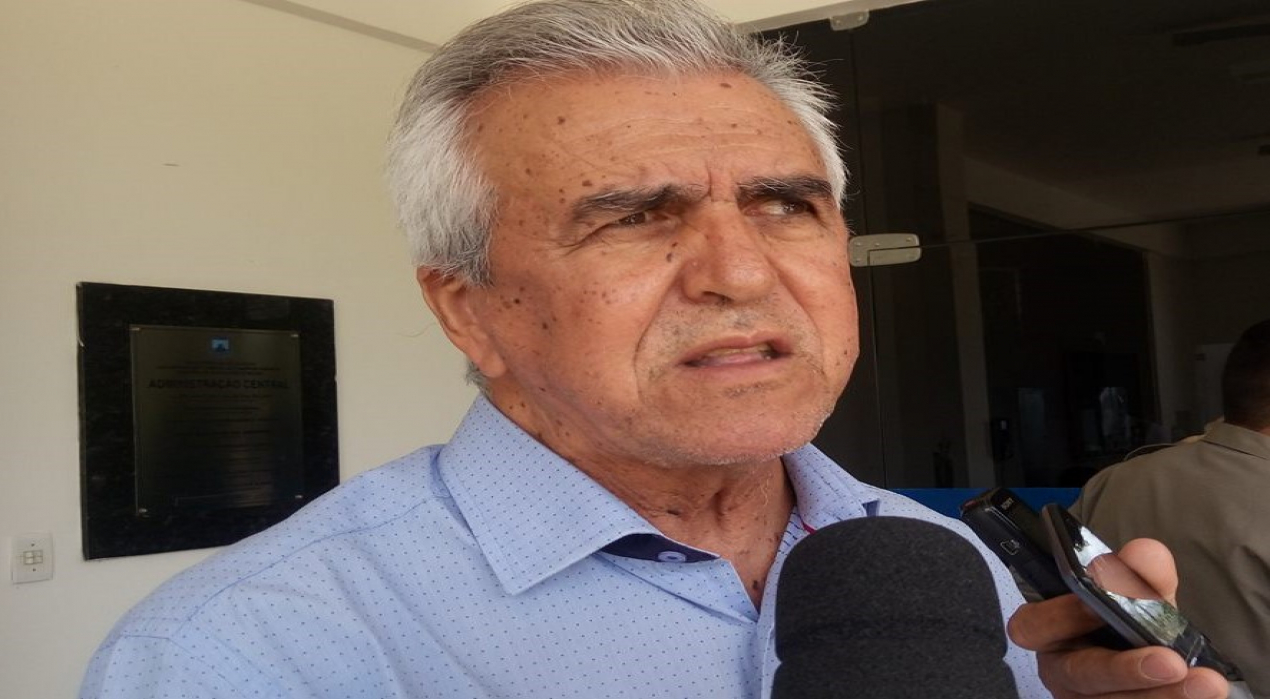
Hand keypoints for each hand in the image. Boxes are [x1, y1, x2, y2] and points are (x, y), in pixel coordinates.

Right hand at [1007, 538, 1228, 697]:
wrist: (1157, 658)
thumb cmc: (1130, 622)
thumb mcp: (1137, 595)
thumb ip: (1140, 573)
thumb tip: (1145, 554)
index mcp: (1049, 631)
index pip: (1032, 625)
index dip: (1061, 616)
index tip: (1097, 604)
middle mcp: (1060, 670)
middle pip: (1081, 674)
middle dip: (1124, 669)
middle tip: (1171, 662)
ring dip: (1163, 695)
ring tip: (1205, 682)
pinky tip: (1202, 694)